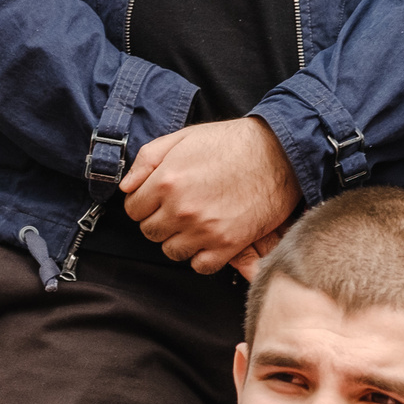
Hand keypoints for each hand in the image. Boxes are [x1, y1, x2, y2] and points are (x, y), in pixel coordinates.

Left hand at [119, 116, 300, 274]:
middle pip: (150, 232)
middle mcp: (181, 210)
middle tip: (175, 210)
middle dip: (158, 221)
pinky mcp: (230, 244)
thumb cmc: (229, 143)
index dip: (141, 204)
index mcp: (165, 182)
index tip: (155, 200)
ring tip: (192, 224)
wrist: (278, 153)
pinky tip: (207, 239)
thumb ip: (146, 160)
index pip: (132, 210)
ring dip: (177, 239)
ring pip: (172, 251)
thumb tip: (125, 187)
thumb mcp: (181, 138)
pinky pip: (201, 265)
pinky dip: (200, 256)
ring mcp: (205, 230)